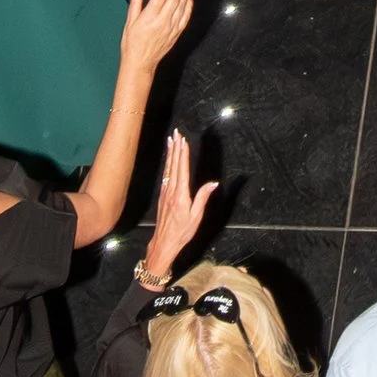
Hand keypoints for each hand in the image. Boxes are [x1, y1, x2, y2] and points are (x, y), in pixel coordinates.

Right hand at [120, 0, 196, 75]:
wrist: (140, 64)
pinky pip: (185, 17)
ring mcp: (171, 27)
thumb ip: (135, 4)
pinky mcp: (176, 33)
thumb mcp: (129, 23)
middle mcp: (162, 21)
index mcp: (149, 17)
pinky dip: (189, 6)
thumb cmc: (132, 44)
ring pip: (182, 5)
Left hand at [141, 126, 218, 286]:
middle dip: (175, 148)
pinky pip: (166, 176)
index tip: (183, 141)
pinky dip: (168, 164)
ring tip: (171, 141)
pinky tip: (168, 160)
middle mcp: (172, 191)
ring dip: (170, 154)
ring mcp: (166, 193)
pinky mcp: (163, 196)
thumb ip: (203, 198)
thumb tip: (213, 183)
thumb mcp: (196, 217)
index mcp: (181, 195)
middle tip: (176, 134)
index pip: (182, 169)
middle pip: (174, 165)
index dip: (183, 154)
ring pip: (168, 169)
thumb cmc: (182, 232)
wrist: (164, 242)